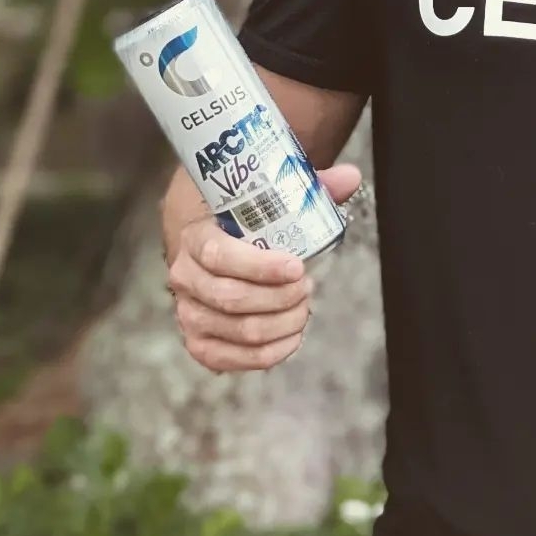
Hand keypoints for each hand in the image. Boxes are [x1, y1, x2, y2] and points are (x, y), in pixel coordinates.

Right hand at [167, 163, 362, 372]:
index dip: (261, 266)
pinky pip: (230, 359)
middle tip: (307, 288)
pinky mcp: (198, 342)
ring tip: (303, 308)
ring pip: (238, 330)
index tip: (298, 267)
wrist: (211, 245)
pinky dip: (267, 354)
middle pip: (232, 298)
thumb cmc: (245, 223)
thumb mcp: (270, 200)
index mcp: (196, 237)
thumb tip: (350, 176)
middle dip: (279, 298)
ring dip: (281, 323)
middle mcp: (185, 277)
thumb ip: (308, 188)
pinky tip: (291, 337)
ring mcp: (188, 313)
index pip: (221, 256)